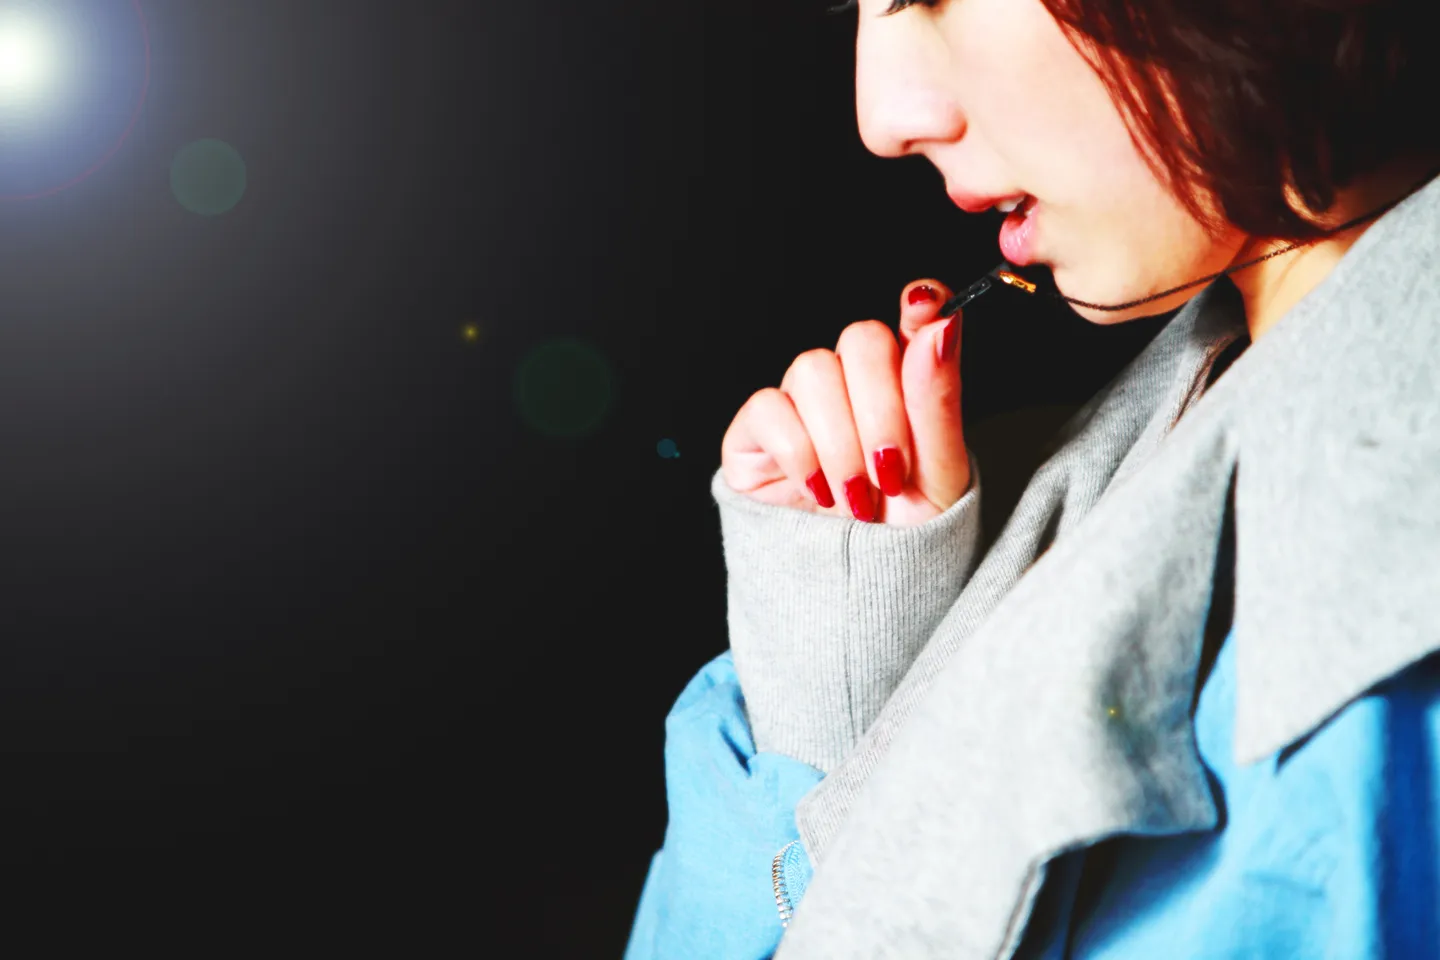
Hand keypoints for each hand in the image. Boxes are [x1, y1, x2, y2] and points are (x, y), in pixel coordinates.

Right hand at [720, 280, 971, 526]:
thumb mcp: (941, 476)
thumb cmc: (904, 533)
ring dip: (841, 443)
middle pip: (860, 339)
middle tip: (891, 475)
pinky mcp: (756, 431)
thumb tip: (939, 325)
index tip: (928, 309)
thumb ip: (939, 400)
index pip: (913, 315)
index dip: (920, 303)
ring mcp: (801, 402)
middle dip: (881, 411)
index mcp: (906, 382)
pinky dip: (801, 453)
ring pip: (813, 371)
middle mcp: (852, 382)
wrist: (860, 591)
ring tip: (857, 499)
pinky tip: (819, 492)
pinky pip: (770, 409)